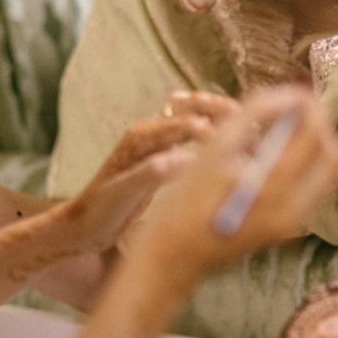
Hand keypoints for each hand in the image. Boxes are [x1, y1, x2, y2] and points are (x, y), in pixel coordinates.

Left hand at [56, 90, 236, 253]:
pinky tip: (232, 154)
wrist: (81, 226)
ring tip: (252, 135)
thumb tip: (185, 160)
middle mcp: (148, 133)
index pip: (188, 124)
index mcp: (141, 138)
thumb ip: (153, 173)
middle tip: (257, 128)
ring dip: (222, 123)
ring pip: (195, 121)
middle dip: (225, 114)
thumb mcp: (124, 194)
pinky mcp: (159, 157)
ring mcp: (154, 144)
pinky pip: (191, 139)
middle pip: (194, 111)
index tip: (245, 144)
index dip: (219, 131)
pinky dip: (213, 140)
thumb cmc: (99, 212)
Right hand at [131, 85, 337, 277]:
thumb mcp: (214, 148)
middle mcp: (292, 209)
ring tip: (284, 134)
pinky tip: (274, 161)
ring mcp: (294, 223)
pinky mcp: (288, 231)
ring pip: (327, 173)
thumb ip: (255, 114)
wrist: (173, 256)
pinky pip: (312, 190)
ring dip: (314, 146)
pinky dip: (304, 168)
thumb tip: (292, 93)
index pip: (314, 133)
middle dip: (320, 127)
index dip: (312, 106)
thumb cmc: (184, 202)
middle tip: (296, 111)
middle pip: (333, 154)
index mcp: (272, 185)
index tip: (300, 92)